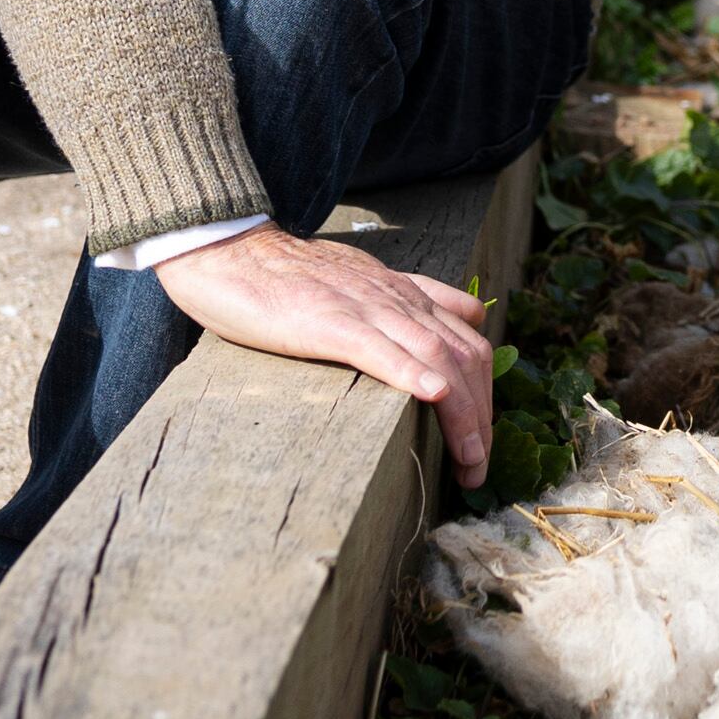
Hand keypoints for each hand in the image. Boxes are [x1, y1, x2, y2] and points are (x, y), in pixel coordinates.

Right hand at [154, 225, 497, 487]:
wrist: (233, 250)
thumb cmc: (286, 277)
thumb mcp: (358, 285)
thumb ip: (399, 305)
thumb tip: (440, 331)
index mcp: (404, 294)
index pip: (470, 342)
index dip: (485, 394)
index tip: (481, 439)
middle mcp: (397, 299)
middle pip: (467, 356)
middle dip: (482, 417)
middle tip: (479, 467)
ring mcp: (365, 308)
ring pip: (437, 355)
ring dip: (462, 412)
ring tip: (470, 460)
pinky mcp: (328, 321)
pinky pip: (379, 347)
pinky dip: (412, 371)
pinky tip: (432, 395)